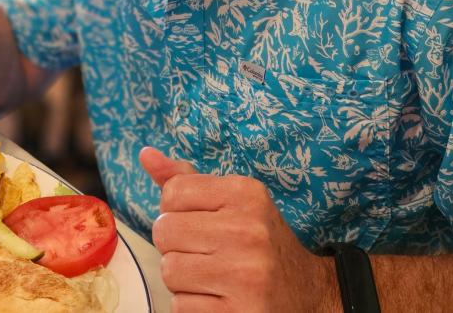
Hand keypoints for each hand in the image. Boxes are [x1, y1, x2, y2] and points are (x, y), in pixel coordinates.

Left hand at [140, 147, 340, 312]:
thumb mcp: (233, 200)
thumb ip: (187, 179)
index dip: (176, 210)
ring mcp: (245, 275)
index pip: (173, 192)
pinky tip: (218, 297)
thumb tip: (146, 155)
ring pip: (169, 270)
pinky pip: (180, 306)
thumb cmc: (259, 240)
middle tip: (204, 251)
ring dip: (182, 277)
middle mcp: (248, 230)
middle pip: (164, 231)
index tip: (199, 220)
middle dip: (175, 244)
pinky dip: (192, 304)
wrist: (307, 291)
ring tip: (210, 275)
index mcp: (246, 193)